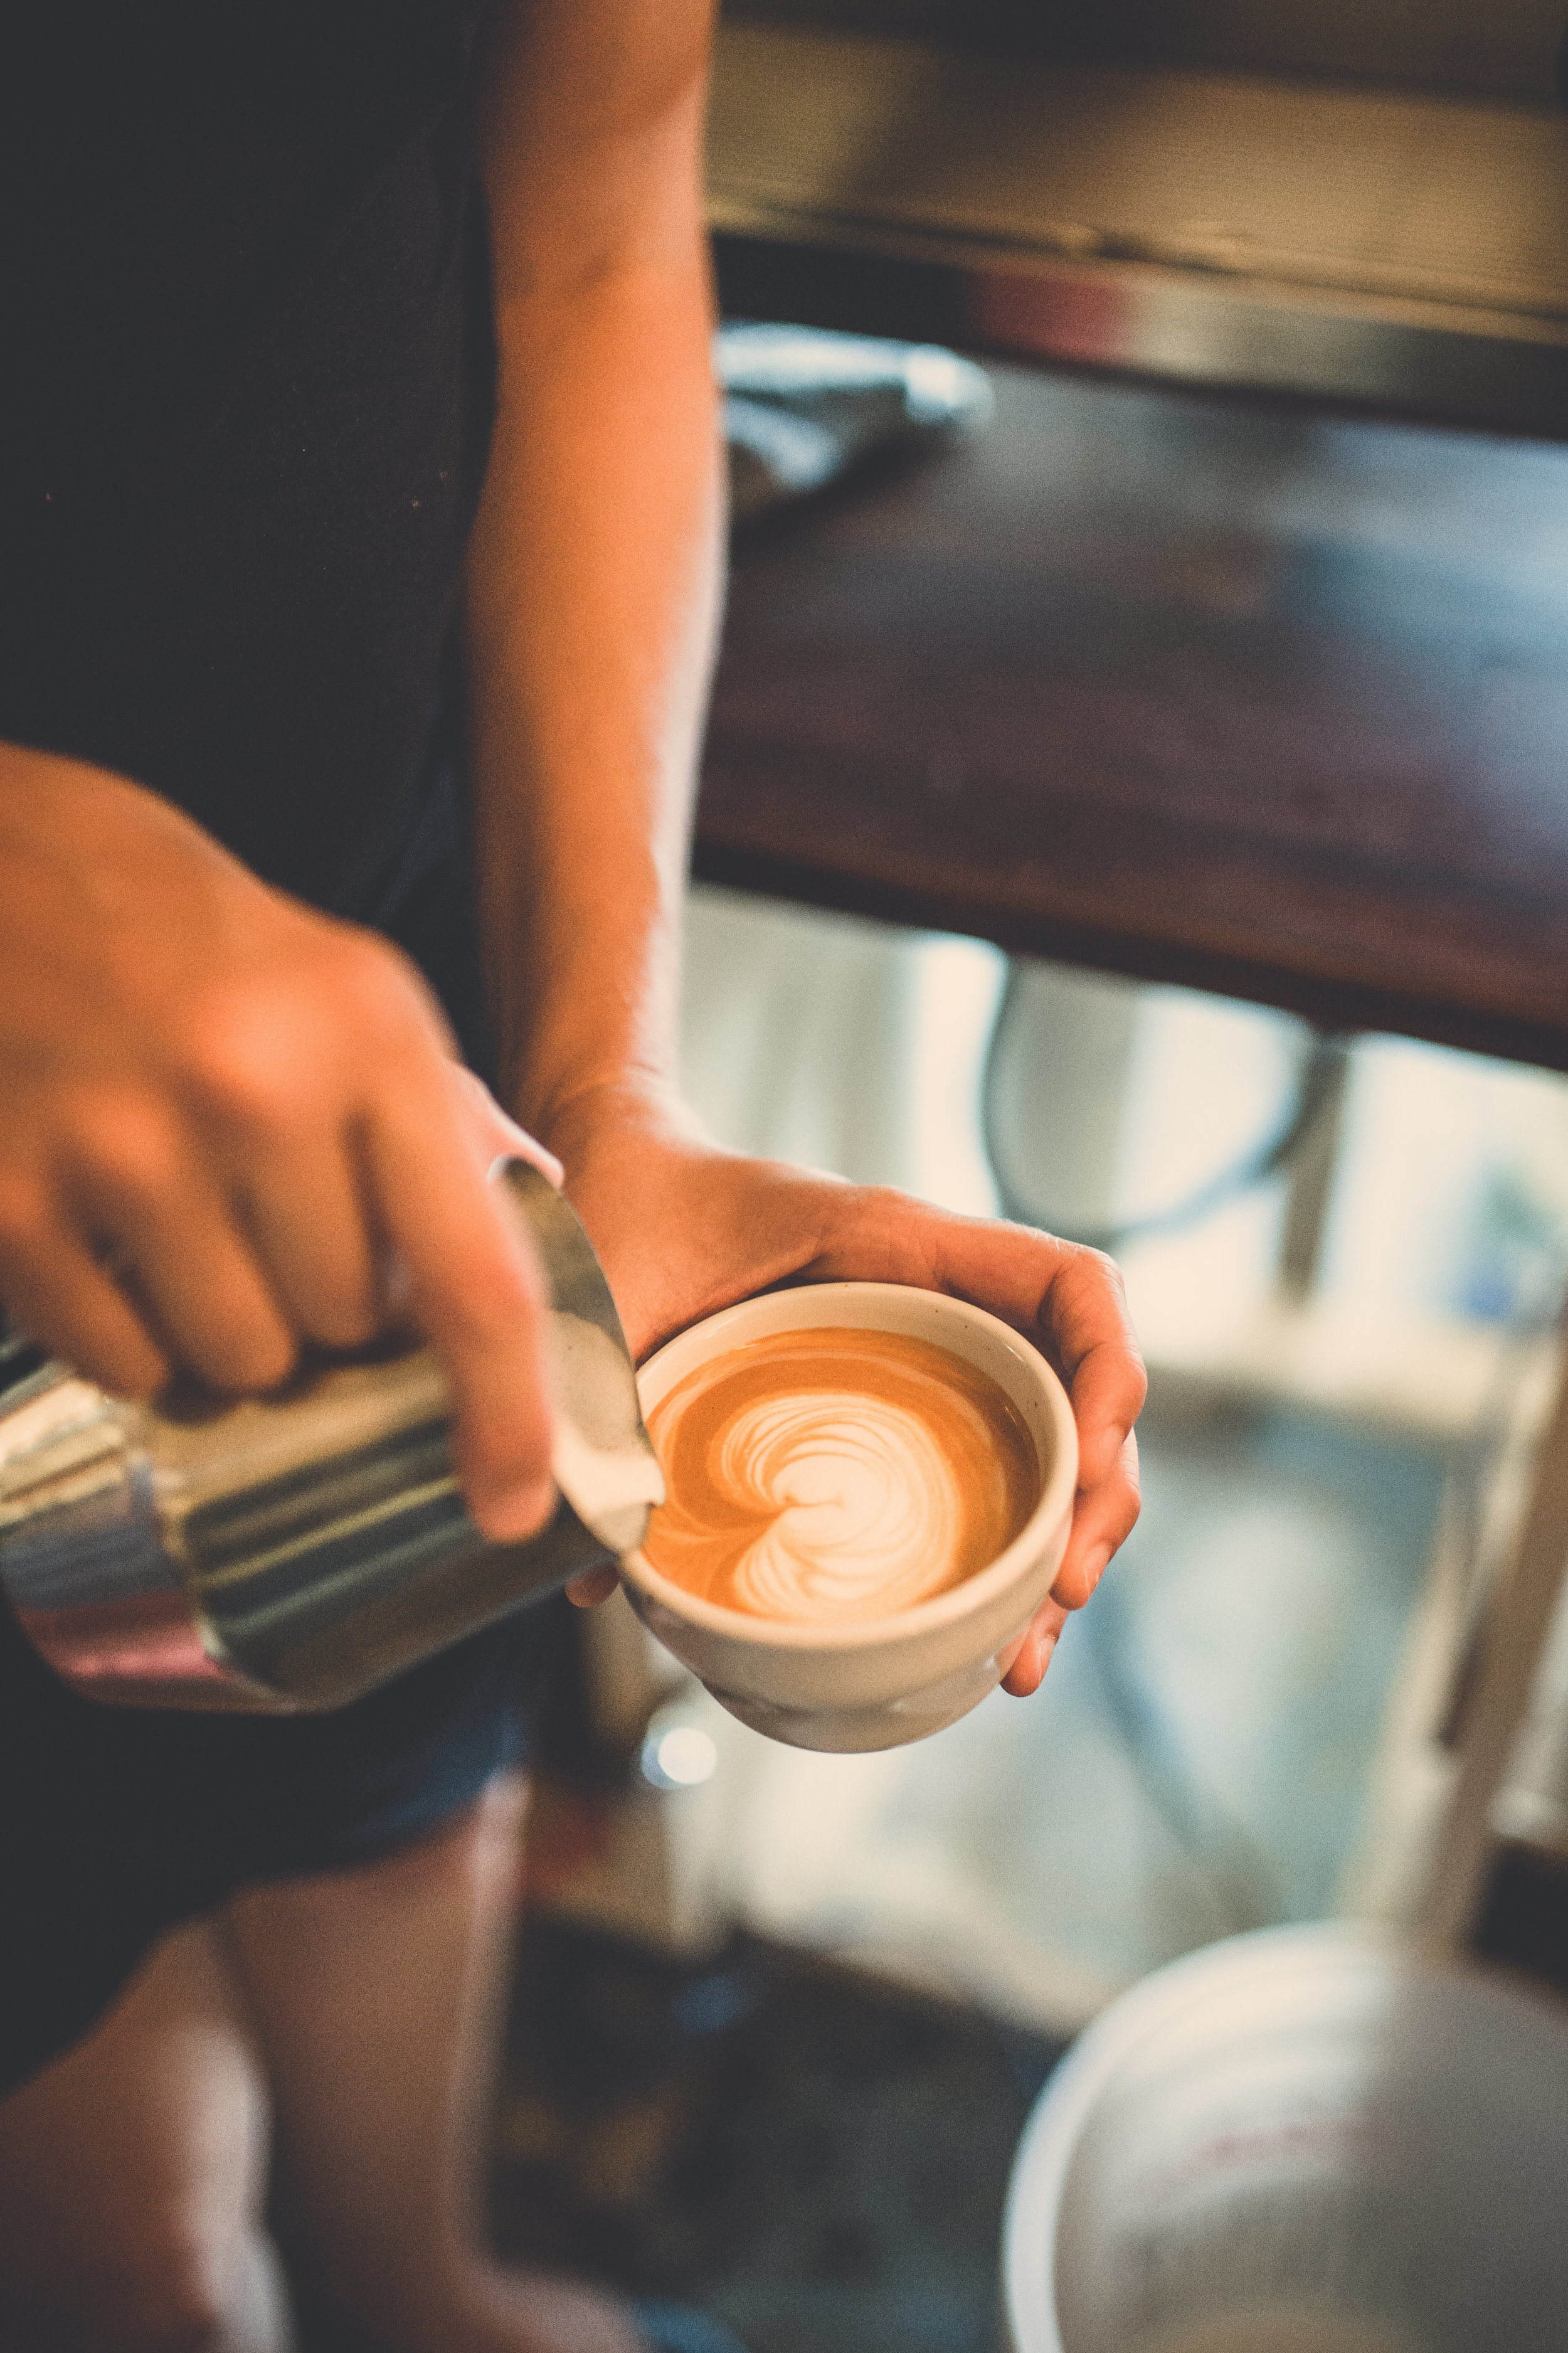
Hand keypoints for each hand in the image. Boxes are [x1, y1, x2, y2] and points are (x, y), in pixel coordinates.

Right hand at [0, 745, 560, 1539]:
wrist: (11, 868)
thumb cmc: (207, 948)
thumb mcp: (361, 995)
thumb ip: (451, 1125)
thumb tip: (535, 1242)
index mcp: (369, 1040)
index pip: (471, 1277)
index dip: (506, 1415)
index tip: (513, 1506)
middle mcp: (252, 1091)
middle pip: (344, 1328)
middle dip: (331, 1302)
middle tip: (283, 1214)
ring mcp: (120, 1148)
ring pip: (237, 1362)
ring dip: (236, 1328)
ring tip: (201, 1222)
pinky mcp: (12, 1202)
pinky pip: (122, 1362)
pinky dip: (135, 1336)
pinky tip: (122, 1240)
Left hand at [540, 1086, 1144, 1695]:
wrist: (607, 1172)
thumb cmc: (626, 1205)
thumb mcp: (615, 1289)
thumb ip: (601, 1401)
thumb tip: (601, 1573)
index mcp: (899, 1244)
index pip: (1069, 1287)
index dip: (1108, 1375)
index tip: (1090, 1473)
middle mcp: (936, 1298)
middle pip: (1080, 1392)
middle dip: (1095, 1501)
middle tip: (1059, 1601)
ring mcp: (925, 1354)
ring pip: (1042, 1448)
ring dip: (1055, 1547)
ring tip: (1023, 1655)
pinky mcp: (893, 1406)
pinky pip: (982, 1472)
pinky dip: (997, 1553)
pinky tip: (973, 1635)